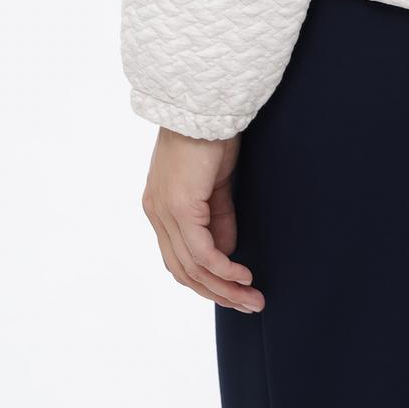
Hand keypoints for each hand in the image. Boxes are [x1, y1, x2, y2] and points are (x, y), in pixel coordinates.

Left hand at [141, 127, 264, 311]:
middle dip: (217, 293)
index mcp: (160, 206)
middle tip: (249, 305)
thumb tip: (226, 250)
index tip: (234, 291)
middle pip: (183, 271)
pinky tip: (243, 275)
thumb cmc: (210, 133)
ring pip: (192, 268)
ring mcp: (165, 211)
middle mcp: (156, 213)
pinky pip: (202, 252)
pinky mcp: (180, 207)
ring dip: (224, 288)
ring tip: (252, 299)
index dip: (206, 280)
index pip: (179, 257)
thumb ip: (217, 216)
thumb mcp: (215, 181)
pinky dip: (223, 269)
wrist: (203, 102)